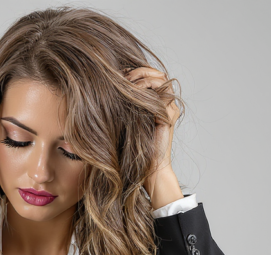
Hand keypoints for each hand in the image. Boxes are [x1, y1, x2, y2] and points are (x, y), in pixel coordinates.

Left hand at [123, 66, 183, 206]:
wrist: (145, 168)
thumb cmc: (130, 148)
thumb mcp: (123, 121)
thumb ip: (121, 105)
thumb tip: (102, 89)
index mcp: (155, 102)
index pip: (151, 75)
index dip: (136, 70)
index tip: (117, 73)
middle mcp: (165, 103)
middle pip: (159, 73)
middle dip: (140, 70)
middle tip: (123, 76)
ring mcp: (168, 110)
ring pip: (163, 80)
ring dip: (144, 77)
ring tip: (128, 84)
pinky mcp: (168, 118)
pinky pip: (162, 96)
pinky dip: (148, 91)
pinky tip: (134, 94)